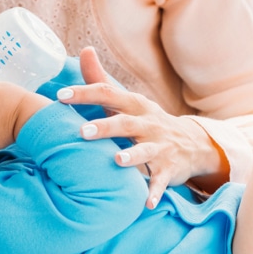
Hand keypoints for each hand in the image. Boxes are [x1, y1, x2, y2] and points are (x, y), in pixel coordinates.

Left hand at [58, 47, 227, 208]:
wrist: (193, 144)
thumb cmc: (146, 120)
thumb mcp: (127, 100)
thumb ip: (101, 79)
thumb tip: (85, 50)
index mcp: (134, 105)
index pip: (107, 93)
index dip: (84, 93)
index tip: (60, 96)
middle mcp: (147, 123)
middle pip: (125, 122)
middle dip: (104, 126)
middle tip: (81, 132)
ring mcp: (160, 147)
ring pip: (145, 150)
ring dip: (131, 156)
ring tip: (116, 161)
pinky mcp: (169, 170)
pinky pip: (161, 182)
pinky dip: (155, 192)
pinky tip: (146, 203)